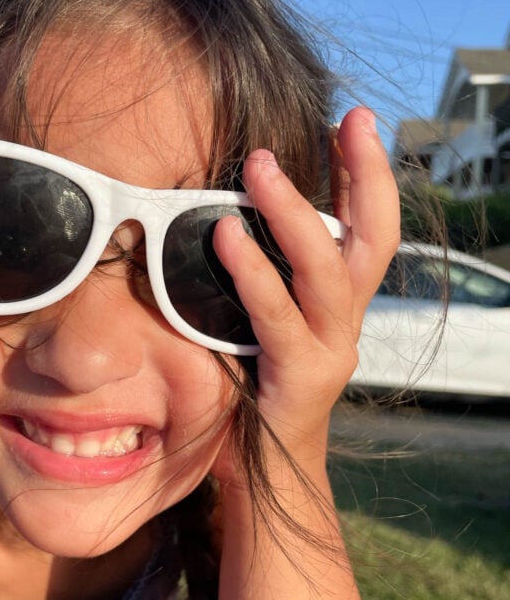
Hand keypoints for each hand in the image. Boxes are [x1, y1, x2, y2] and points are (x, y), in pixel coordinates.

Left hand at [212, 107, 399, 471]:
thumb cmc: (253, 393)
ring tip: (261, 167)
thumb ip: (263, 278)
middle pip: (373, 239)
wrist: (264, 479)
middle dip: (366, 175)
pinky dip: (252, 274)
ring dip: (294, 214)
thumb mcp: (263, 323)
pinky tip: (225, 237)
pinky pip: (277, 319)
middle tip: (351, 121)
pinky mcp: (299, 380)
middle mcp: (345, 324)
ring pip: (327, 272)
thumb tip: (227, 216)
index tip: (354, 121)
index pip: (367, 228)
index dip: (366, 174)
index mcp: (338, 305)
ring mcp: (329, 353)